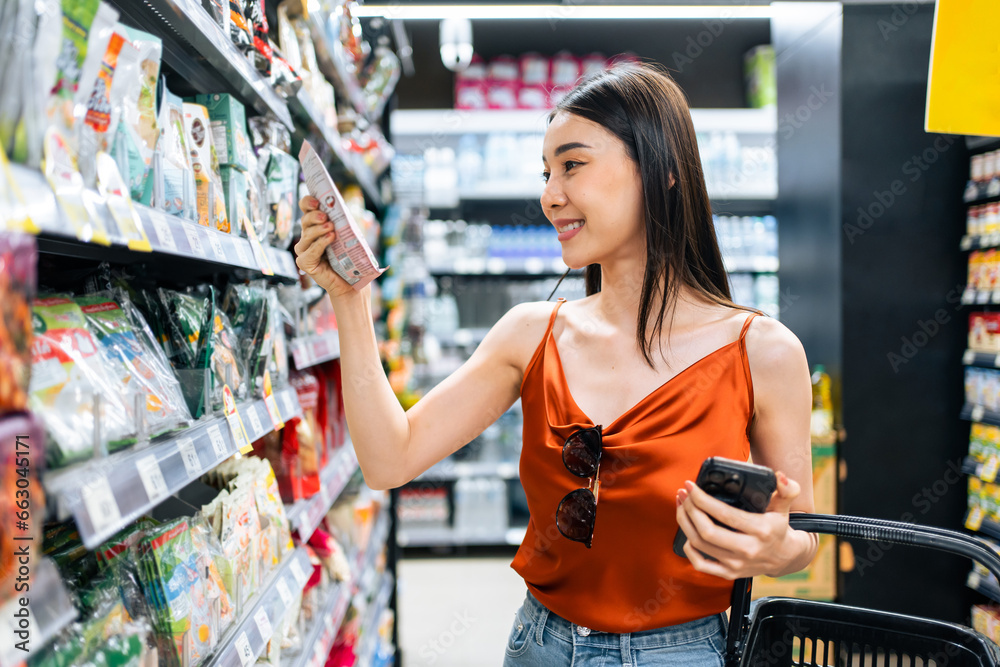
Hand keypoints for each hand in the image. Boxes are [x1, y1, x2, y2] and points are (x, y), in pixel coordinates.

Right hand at [294, 196, 360, 300]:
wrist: (351, 281)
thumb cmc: (350, 257)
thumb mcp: (348, 234)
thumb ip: (342, 221)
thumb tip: (340, 206)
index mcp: (316, 226)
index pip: (306, 209)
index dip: (307, 202)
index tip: (316, 201)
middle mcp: (307, 237)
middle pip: (305, 221)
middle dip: (314, 216)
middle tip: (325, 217)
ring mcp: (304, 250)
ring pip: (306, 235)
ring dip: (318, 230)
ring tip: (331, 228)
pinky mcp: (305, 263)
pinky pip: (309, 252)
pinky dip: (320, 244)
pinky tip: (330, 238)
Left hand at [675, 471, 812, 579]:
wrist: (784, 558)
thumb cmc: (778, 527)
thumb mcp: (784, 506)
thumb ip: (787, 489)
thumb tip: (780, 476)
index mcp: (760, 530)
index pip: (724, 514)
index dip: (702, 499)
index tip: (691, 486)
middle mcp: (747, 549)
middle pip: (707, 531)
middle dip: (690, 509)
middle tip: (683, 494)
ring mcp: (737, 564)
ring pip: (700, 544)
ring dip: (685, 523)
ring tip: (681, 505)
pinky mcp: (729, 573)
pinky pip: (701, 564)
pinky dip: (689, 548)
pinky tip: (687, 531)